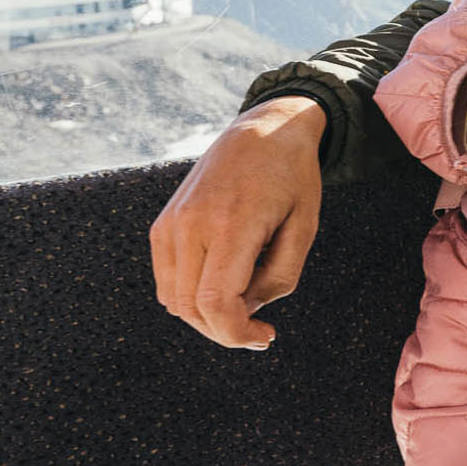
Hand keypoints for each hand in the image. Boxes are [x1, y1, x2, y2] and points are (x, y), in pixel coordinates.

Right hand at [149, 96, 326, 348]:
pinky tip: (226, 283)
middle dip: (225, 331)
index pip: (215, 303)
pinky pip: (167, 281)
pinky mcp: (162, 224)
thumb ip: (279, 279)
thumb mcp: (305, 228)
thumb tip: (245, 312)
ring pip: (173, 300)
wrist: (262, 129)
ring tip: (246, 301)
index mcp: (230, 224)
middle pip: (191, 309)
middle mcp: (190, 224)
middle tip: (260, 329)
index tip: (266, 337)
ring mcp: (170, 224)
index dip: (237, 334)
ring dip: (207, 316)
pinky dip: (191, 296)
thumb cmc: (292, 177)